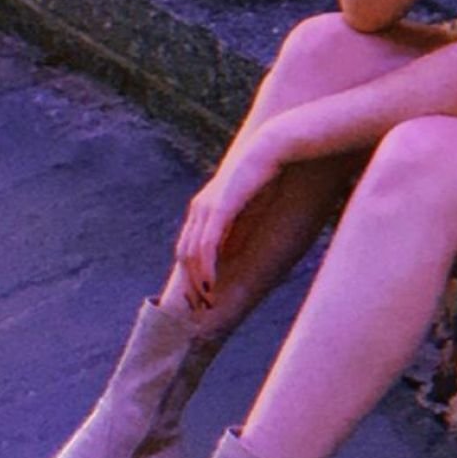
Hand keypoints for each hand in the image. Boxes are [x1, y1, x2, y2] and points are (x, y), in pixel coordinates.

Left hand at [175, 141, 278, 309]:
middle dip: (190, 284)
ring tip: (207, 301)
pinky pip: (206, 246)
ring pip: (192, 254)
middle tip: (200, 308)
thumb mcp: (247, 208)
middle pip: (184, 254)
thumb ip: (236, 228)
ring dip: (197, 282)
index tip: (200, 296)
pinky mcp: (219, 209)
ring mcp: (206, 208)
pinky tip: (212, 285)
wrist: (272, 149)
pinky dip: (206, 269)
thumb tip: (231, 254)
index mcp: (204, 208)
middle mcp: (199, 209)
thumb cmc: (264, 176)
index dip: (191, 274)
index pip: (188, 247)